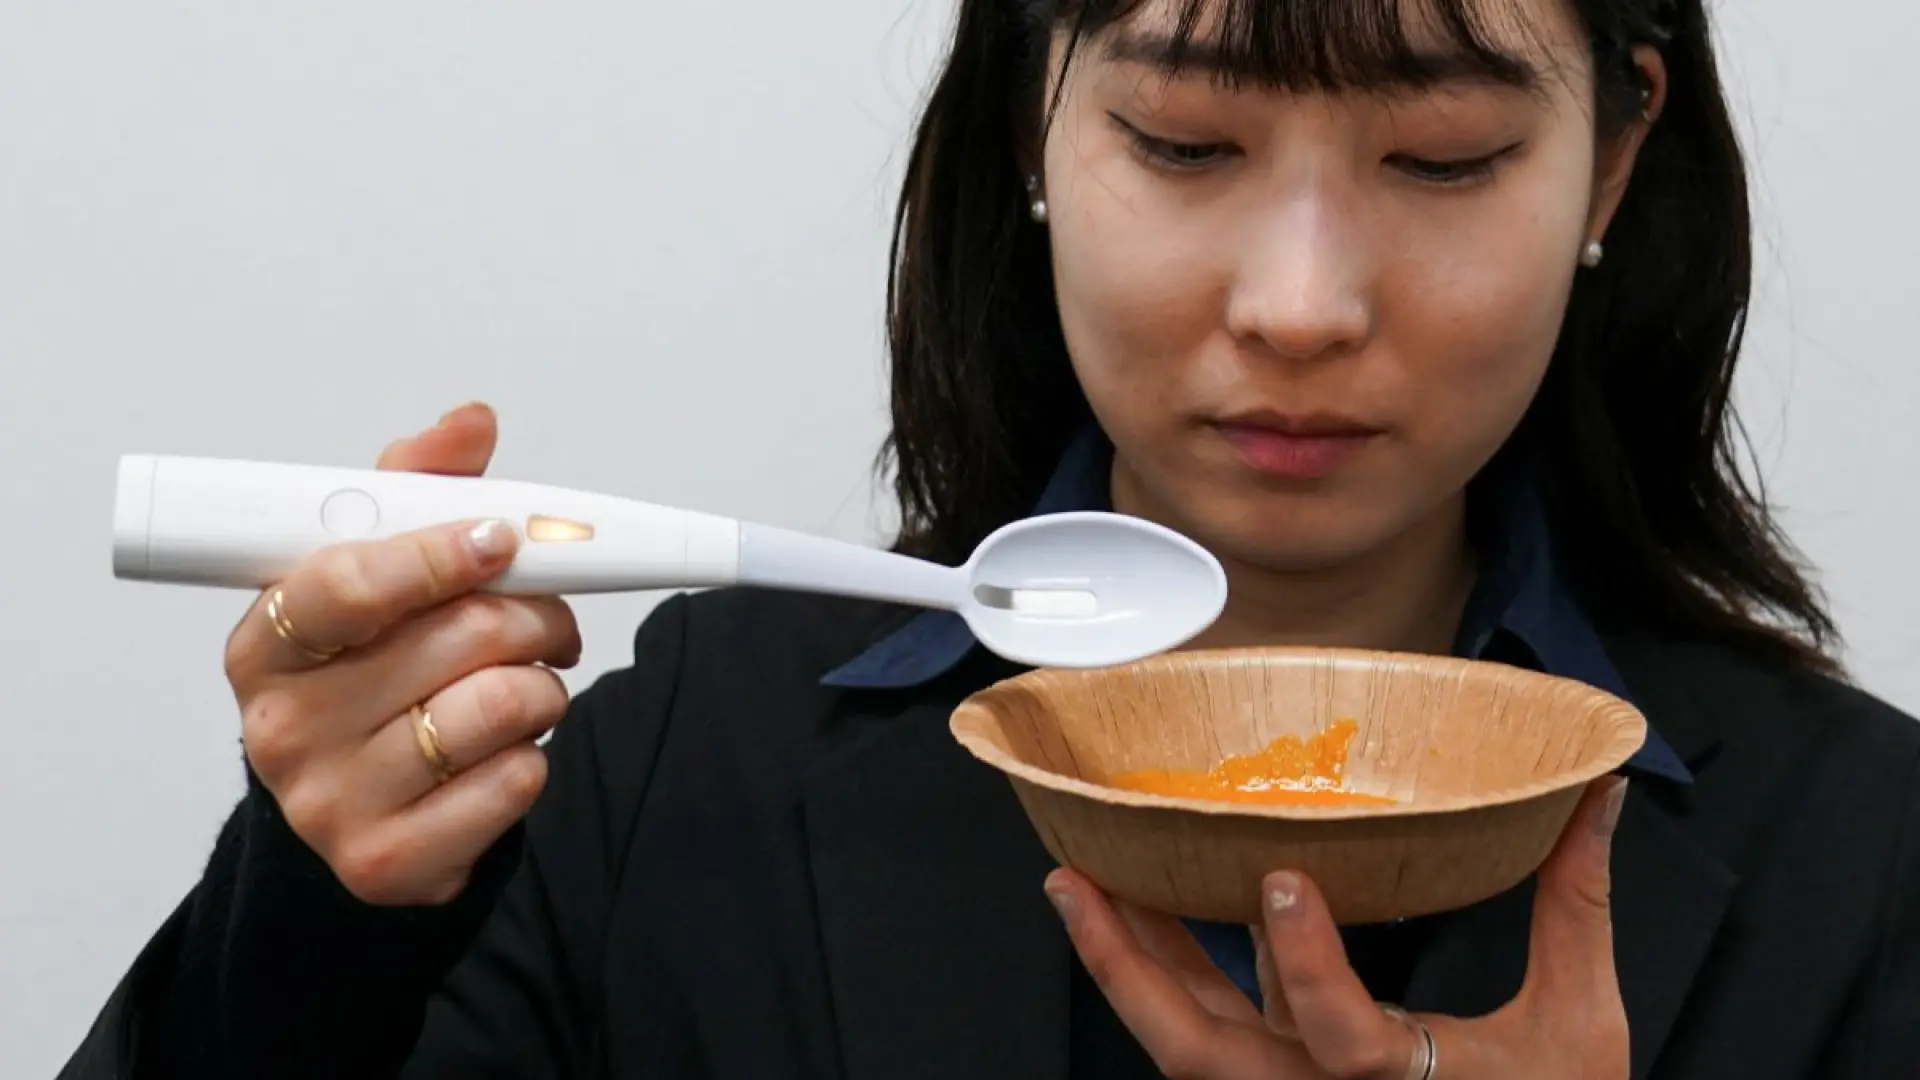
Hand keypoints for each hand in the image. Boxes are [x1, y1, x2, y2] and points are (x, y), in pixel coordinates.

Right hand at [224, 402, 582, 905]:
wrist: (358, 812)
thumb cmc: (371, 677)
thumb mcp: (377, 578)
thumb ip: (419, 491)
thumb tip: (469, 422)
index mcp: (265, 641)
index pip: (350, 582)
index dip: (441, 553)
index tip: (500, 539)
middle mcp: (282, 725)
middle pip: (459, 638)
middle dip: (533, 615)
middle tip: (543, 619)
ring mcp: (330, 802)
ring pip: (503, 706)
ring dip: (546, 686)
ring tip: (527, 685)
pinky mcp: (388, 861)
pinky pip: (517, 782)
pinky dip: (535, 755)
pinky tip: (503, 750)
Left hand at [1046, 776, 1630, 1079]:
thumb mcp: (1580, 1024)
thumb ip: (1576, 907)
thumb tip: (1596, 797)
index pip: (1335, 1034)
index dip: (1302, 963)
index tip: (1283, 879)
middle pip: (1200, 1050)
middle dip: (1130, 967)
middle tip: (1078, 882)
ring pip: (1186, 1041)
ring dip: (1130, 962)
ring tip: (1081, 885)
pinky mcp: (1286, 1076)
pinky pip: (1209, 1025)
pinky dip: (1168, 969)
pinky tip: (1141, 908)